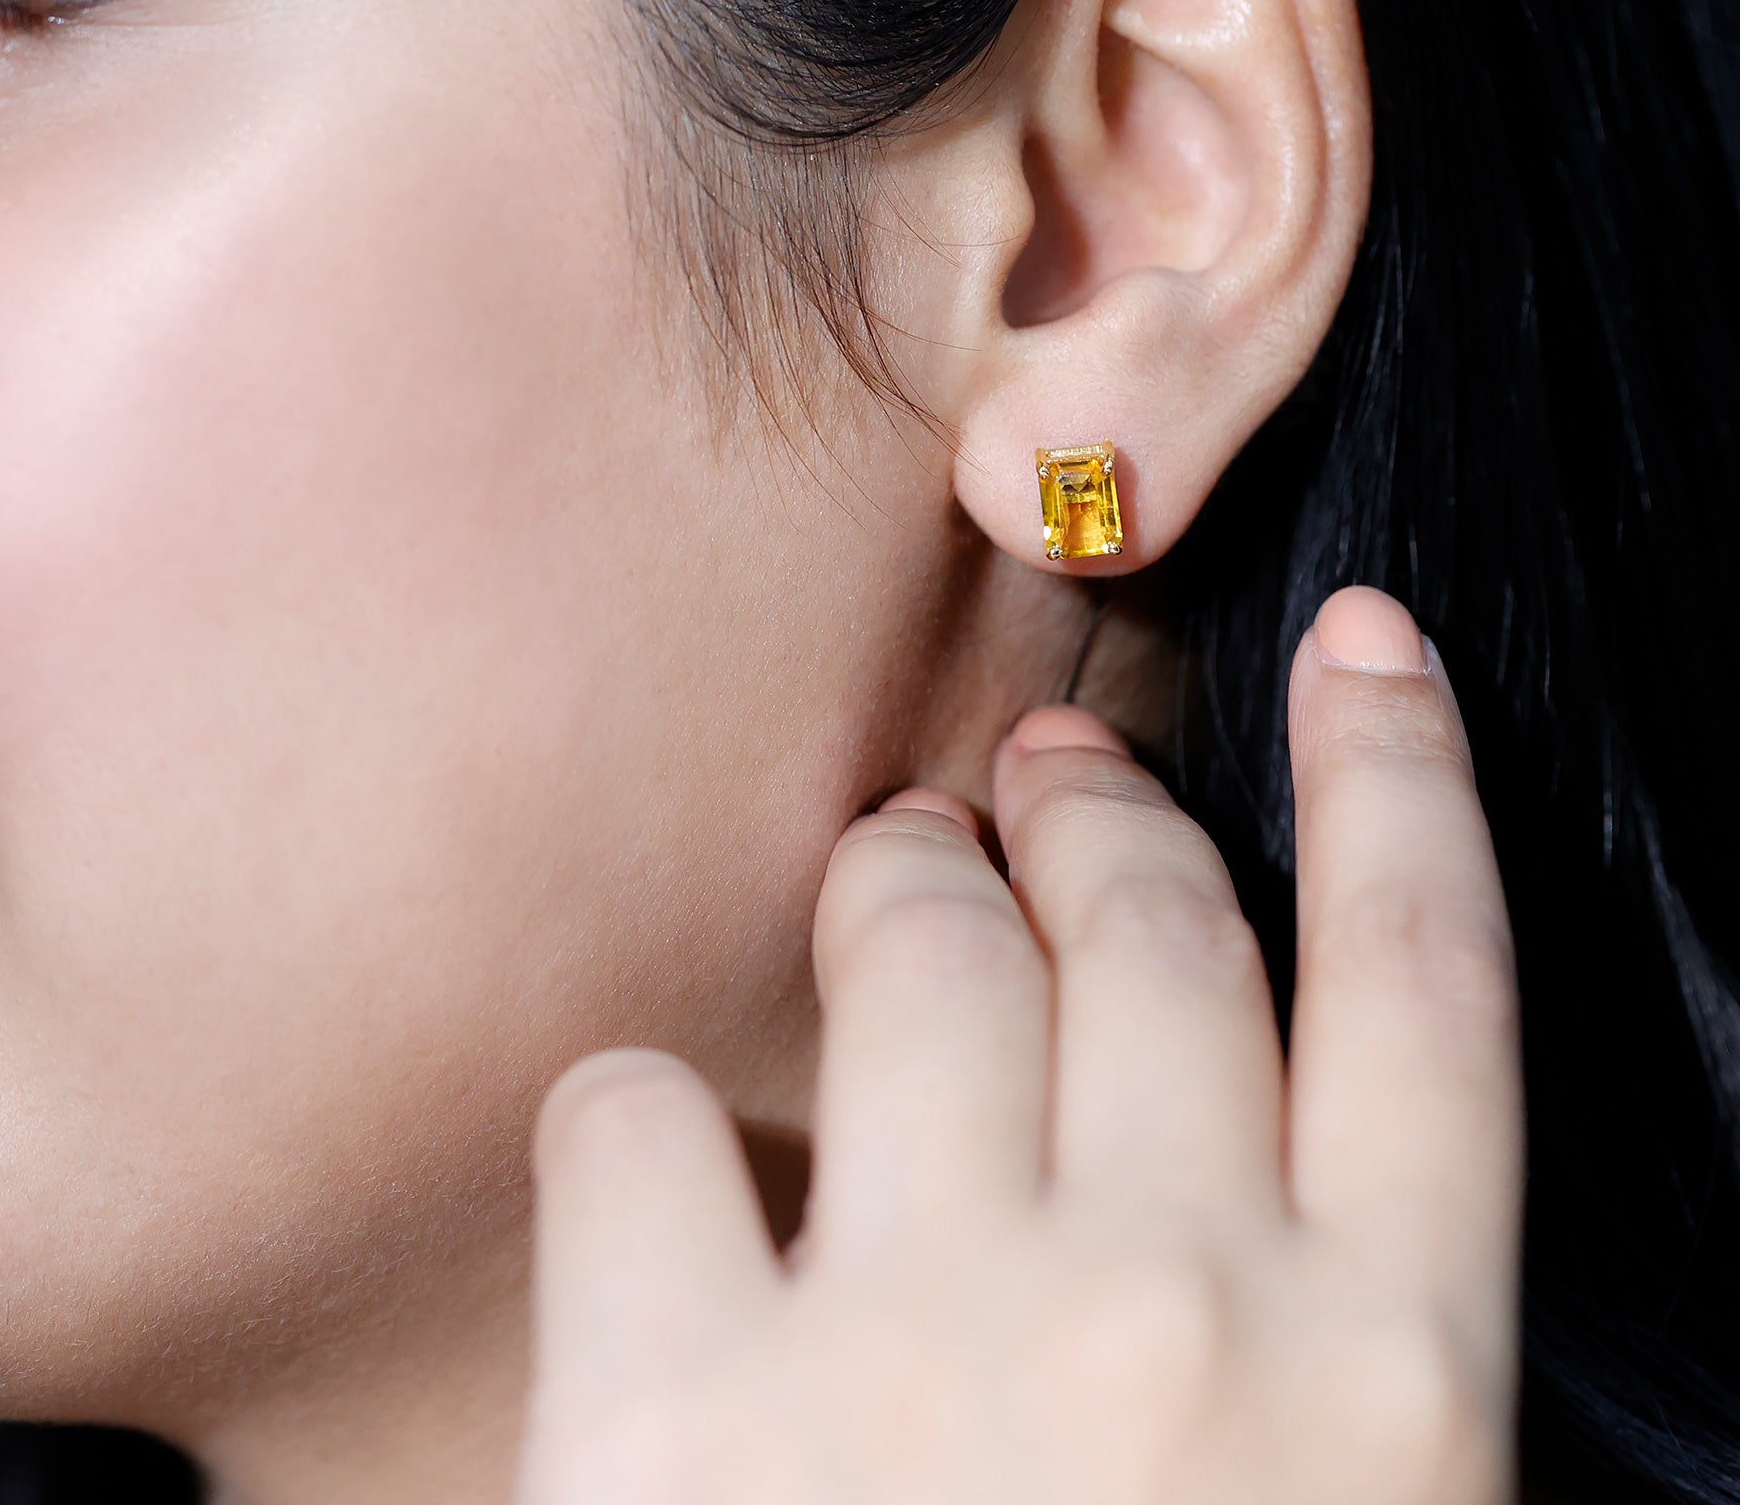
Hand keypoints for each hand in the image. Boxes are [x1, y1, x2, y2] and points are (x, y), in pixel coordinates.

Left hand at [517, 587, 1522, 1504]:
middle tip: (1044, 776)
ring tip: (885, 874)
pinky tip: (652, 1165)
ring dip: (897, 882)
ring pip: (918, 954)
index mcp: (1381, 1393)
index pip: (1426, 989)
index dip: (1399, 782)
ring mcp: (915, 1346)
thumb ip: (1341, 1380)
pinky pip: (637, 1120)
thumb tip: (1283, 1196)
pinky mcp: (669, 1413)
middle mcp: (1165, 1318)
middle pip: (1151, 930)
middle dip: (1097, 817)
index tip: (1361, 648)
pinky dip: (636, 1119)